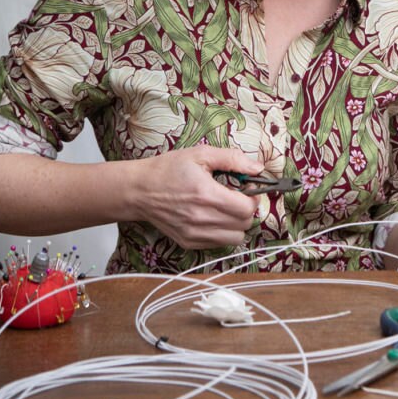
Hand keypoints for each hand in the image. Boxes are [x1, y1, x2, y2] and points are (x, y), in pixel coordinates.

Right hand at [128, 145, 262, 250]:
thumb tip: (258, 168)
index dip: (253, 198)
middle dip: (246, 210)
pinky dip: (222, 232)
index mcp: (206, 195)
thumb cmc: (169, 169)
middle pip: (244, 225)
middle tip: (236, 197)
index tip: (246, 190)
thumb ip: (232, 159)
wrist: (140, 190)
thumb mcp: (200, 154)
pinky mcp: (188, 242)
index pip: (247, 208)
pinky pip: (219, 244)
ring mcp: (194, 234)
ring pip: (235, 239)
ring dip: (237, 224)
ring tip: (225, 209)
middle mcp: (201, 218)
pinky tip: (212, 217)